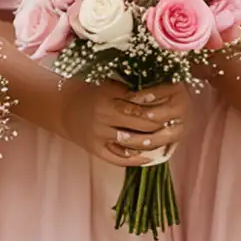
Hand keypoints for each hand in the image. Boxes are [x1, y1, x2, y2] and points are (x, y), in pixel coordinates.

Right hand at [62, 80, 190, 166]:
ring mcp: (99, 134)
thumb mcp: (110, 83)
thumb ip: (132, 85)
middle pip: (140, 123)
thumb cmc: (94, 92)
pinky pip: (119, 158)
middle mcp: (103, 115)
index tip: (173, 104)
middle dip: (159, 123)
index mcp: (108, 95)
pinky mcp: (96, 149)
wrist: (65, 108)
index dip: (158, 105)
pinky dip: (137, 160)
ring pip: (132, 142)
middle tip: (175, 122)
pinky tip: (150, 157)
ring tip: (167, 138)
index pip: (140, 102)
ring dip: (152, 142)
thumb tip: (163, 81)